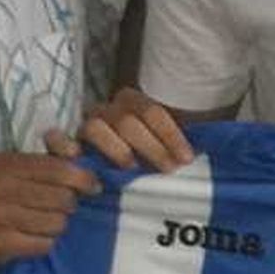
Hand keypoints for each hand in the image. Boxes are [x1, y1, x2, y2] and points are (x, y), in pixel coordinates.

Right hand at [0, 151, 98, 267]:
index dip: (83, 179)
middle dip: (68, 204)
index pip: (58, 169)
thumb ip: (30, 164)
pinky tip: (30, 237)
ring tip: (41, 222)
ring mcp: (0, 220)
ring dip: (56, 225)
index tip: (93, 186)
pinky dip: (43, 242)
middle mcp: (1, 190)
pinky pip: (43, 245)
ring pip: (56, 223)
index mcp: (3, 165)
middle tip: (59, 206)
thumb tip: (76, 164)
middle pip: (62, 198)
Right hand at [61, 88, 193, 172]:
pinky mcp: (66, 145)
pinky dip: (68, 149)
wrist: (103, 170)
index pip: (151, 111)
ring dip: (116, 148)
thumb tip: (213, 151)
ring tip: (130, 170)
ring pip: (95, 127)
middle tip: (167, 169)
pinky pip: (61, 142)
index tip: (186, 158)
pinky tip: (82, 165)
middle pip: (126, 119)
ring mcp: (84, 125)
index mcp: (132, 103)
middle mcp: (107, 110)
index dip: (170, 134)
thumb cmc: (144, 157)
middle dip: (150, 145)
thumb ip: (178, 146)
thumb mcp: (164, 146)